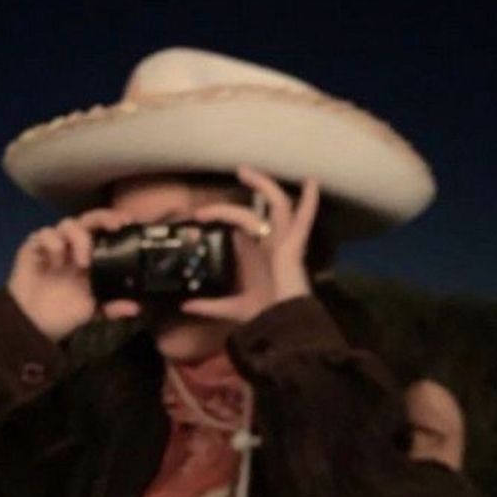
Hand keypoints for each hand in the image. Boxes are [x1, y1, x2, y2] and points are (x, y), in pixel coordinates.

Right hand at [7, 209, 141, 342]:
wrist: (33, 324)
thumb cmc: (63, 315)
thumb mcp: (93, 312)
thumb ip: (113, 307)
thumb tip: (137, 308)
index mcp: (89, 257)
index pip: (103, 231)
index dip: (114, 222)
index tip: (129, 223)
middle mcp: (72, 247)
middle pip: (88, 220)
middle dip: (103, 218)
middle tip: (115, 226)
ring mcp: (53, 245)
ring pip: (68, 223)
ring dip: (79, 238)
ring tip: (83, 262)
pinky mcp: (33, 247)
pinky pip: (44, 234)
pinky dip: (53, 243)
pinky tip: (56, 262)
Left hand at [179, 165, 319, 323]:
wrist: (283, 325)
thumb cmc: (263, 315)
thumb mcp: (230, 308)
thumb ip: (209, 306)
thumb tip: (184, 306)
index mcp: (255, 255)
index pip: (239, 225)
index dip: (221, 215)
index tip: (200, 216)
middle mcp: (269, 244)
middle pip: (255, 211)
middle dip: (241, 196)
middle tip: (228, 182)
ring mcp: (282, 242)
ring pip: (276, 205)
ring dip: (264, 185)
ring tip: (246, 171)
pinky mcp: (294, 246)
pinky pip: (303, 220)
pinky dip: (309, 202)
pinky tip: (312, 182)